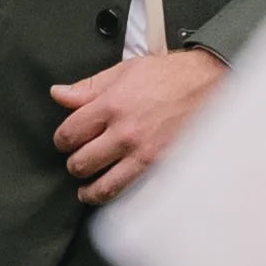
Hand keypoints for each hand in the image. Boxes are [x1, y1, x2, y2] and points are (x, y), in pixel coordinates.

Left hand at [51, 50, 225, 205]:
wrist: (208, 83)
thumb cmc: (167, 75)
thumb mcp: (124, 71)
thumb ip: (88, 87)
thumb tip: (58, 94)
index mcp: (111, 105)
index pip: (68, 135)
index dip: (61, 140)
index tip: (66, 141)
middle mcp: (125, 133)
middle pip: (80, 164)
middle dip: (75, 162)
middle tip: (80, 158)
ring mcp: (143, 153)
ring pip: (101, 187)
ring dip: (88, 189)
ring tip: (86, 186)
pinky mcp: (159, 166)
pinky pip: (128, 190)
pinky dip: (114, 194)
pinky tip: (110, 188)